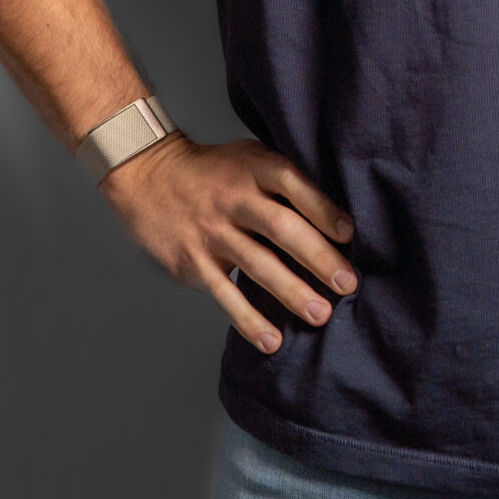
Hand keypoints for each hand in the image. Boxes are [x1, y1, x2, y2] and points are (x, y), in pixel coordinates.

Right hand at [100, 135, 355, 353]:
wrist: (148, 176)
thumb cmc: (215, 171)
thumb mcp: (250, 157)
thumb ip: (285, 181)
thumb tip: (337, 220)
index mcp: (254, 167)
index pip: (293, 184)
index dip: (323, 209)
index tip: (349, 234)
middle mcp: (234, 198)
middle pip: (281, 228)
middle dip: (318, 257)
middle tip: (347, 283)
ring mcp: (212, 231)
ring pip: (258, 265)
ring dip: (292, 292)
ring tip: (320, 314)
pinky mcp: (194, 261)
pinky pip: (225, 294)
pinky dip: (249, 320)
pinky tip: (271, 340)